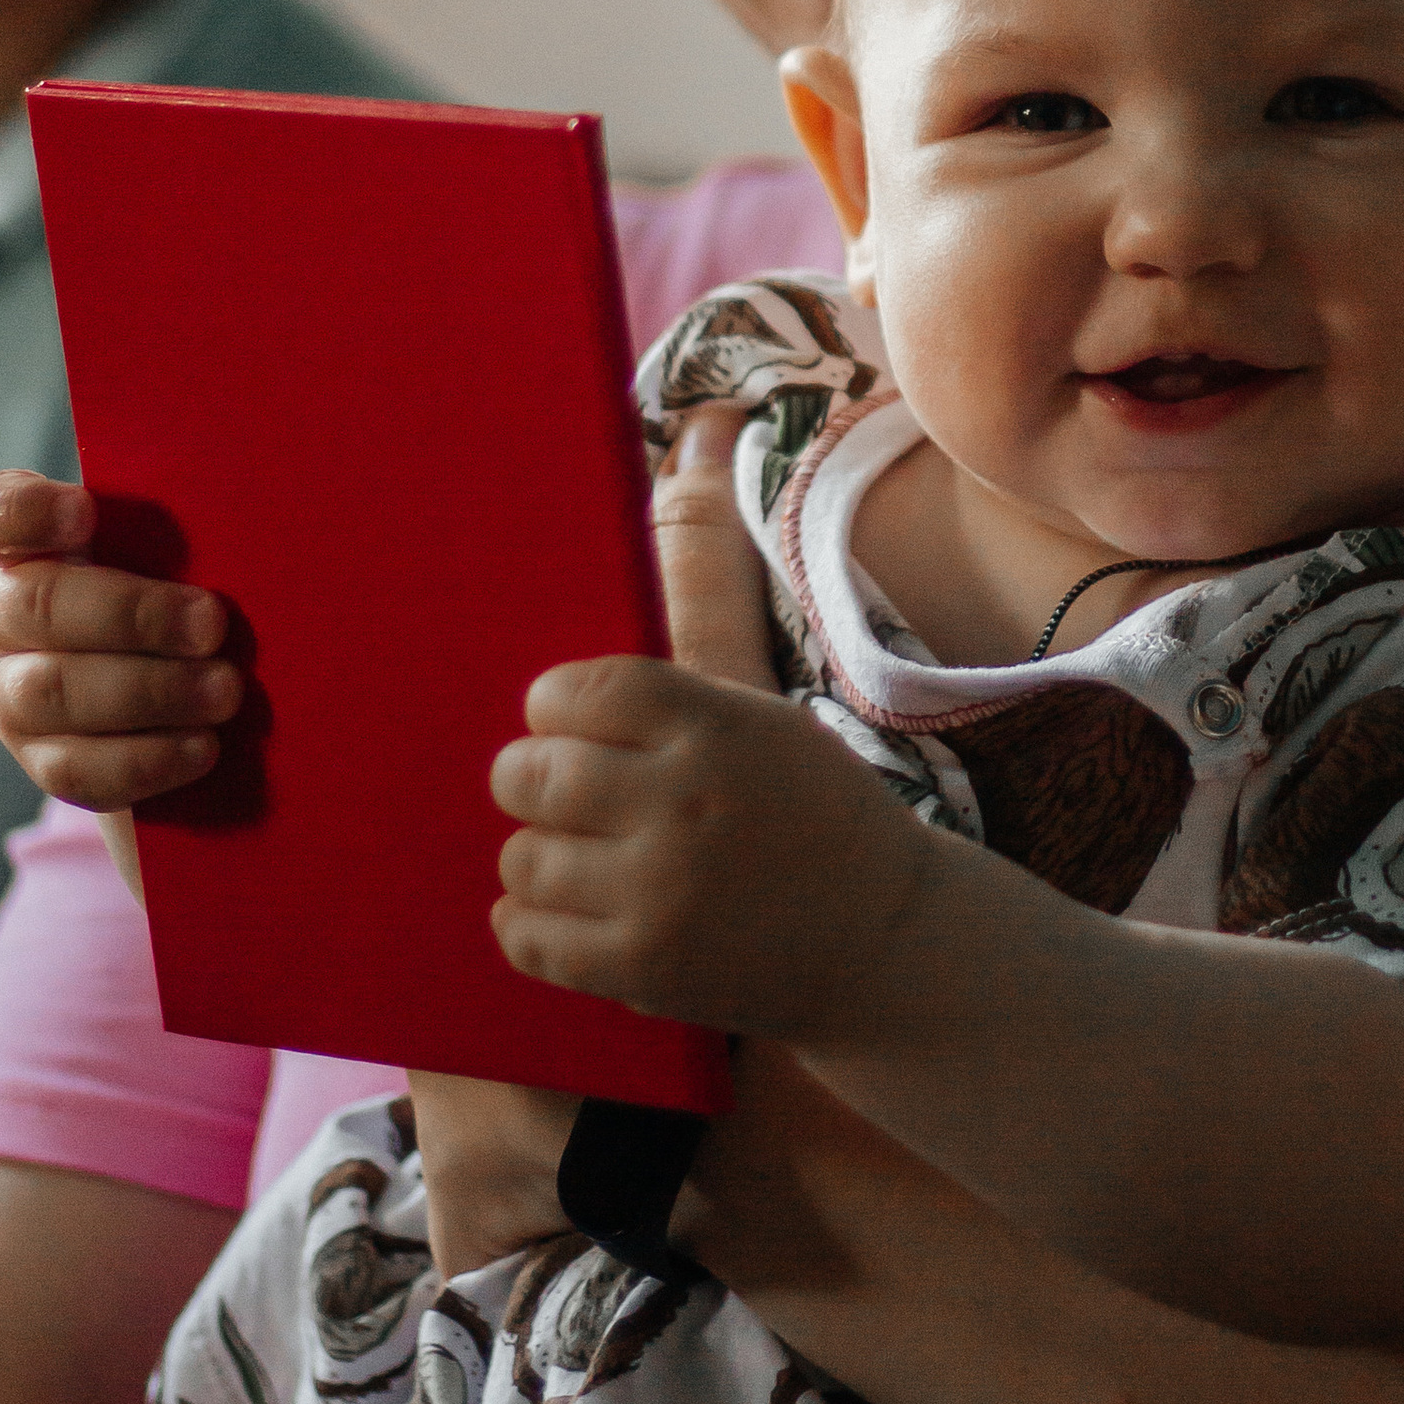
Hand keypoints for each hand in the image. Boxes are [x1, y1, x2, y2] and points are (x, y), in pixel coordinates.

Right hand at [0, 473, 237, 895]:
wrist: (179, 693)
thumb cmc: (179, 593)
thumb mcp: (173, 550)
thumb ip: (183, 527)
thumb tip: (255, 504)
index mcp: (31, 546)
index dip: (28, 511)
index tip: (85, 511)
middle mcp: (6, 615)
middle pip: (35, 605)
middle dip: (132, 614)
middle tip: (213, 624)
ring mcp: (14, 692)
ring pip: (54, 692)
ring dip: (152, 691)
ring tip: (226, 690)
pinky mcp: (45, 760)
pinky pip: (79, 770)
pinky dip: (148, 759)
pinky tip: (203, 747)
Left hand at [415, 408, 778, 1277]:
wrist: (882, 941)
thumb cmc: (808, 806)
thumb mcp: (762, 698)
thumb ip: (707, 589)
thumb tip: (696, 434)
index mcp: (714, 725)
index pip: (574, 692)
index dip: (556, 708)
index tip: (571, 722)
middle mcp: (680, 805)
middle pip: (527, 773)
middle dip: (535, 778)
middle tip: (568, 790)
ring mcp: (658, 894)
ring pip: (520, 856)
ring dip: (540, 854)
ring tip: (587, 854)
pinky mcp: (641, 970)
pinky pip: (524, 934)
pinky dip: (533, 921)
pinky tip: (576, 907)